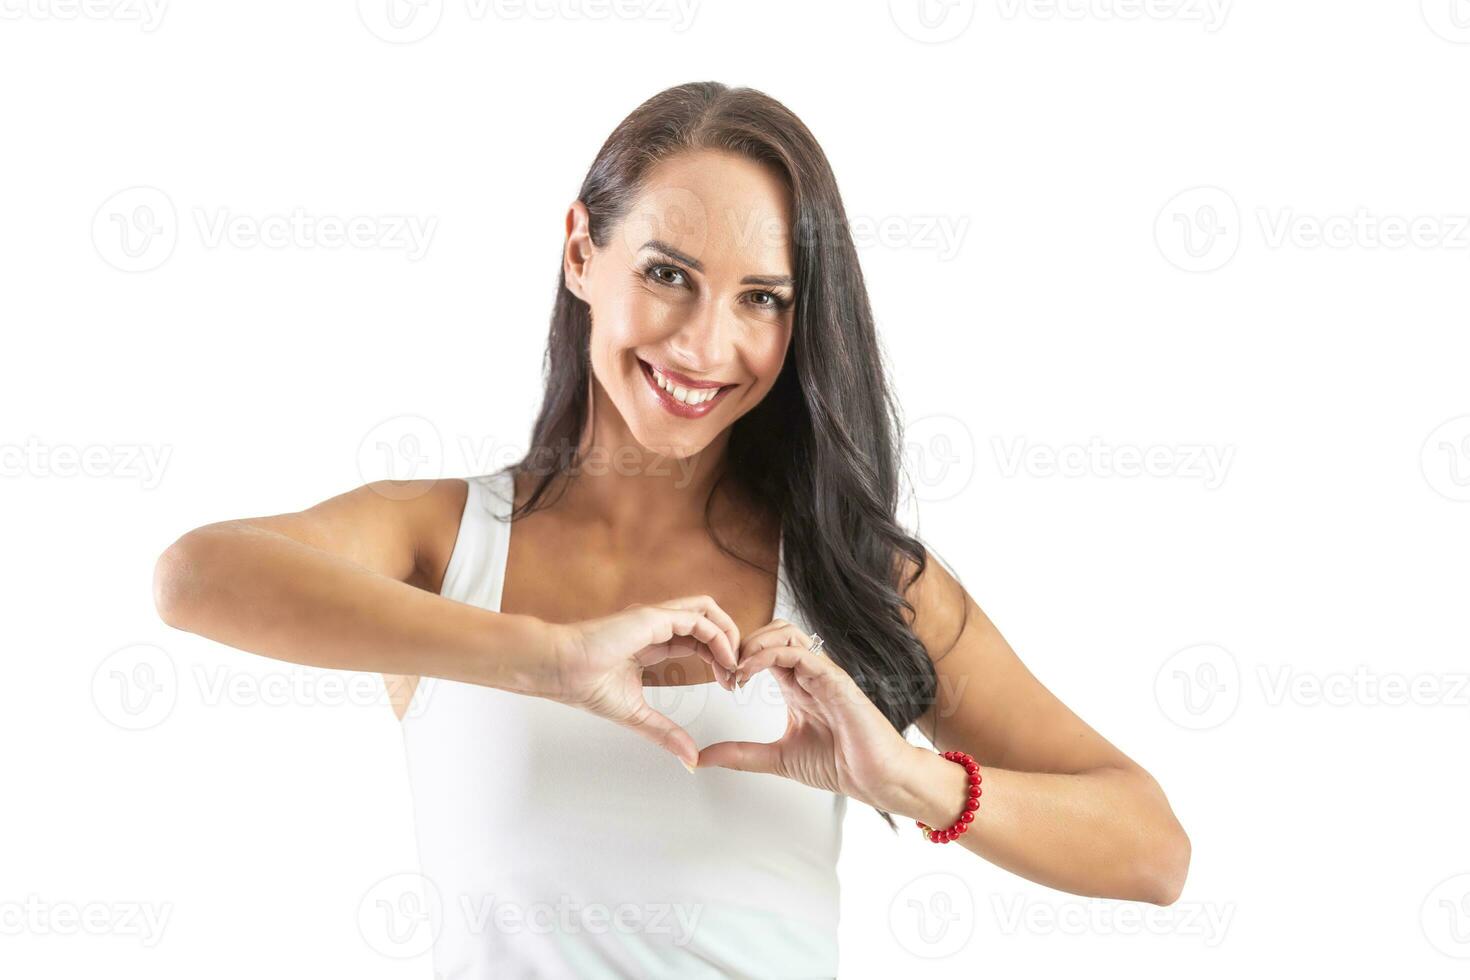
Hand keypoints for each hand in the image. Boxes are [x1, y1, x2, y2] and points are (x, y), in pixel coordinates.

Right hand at [547, 596, 741, 768]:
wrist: (559, 669)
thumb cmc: (583, 685)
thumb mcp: (636, 714)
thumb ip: (665, 733)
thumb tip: (689, 759)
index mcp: (651, 642)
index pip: (697, 640)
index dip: (718, 658)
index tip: (730, 684)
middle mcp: (656, 625)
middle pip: (708, 623)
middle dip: (730, 646)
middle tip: (740, 677)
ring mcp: (656, 617)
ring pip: (707, 612)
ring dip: (729, 635)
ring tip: (736, 666)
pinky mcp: (654, 616)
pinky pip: (698, 618)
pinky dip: (719, 636)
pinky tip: (725, 660)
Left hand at [695, 619, 915, 810]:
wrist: (876, 779)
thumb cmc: (840, 764)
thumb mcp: (776, 758)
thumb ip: (741, 754)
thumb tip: (703, 757)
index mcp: (797, 685)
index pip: (765, 650)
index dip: (738, 656)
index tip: (720, 680)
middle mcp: (809, 673)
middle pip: (774, 630)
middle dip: (743, 642)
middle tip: (723, 669)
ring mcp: (822, 672)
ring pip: (785, 631)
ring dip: (753, 643)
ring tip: (734, 668)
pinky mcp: (833, 678)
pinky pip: (798, 651)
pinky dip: (767, 655)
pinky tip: (748, 673)